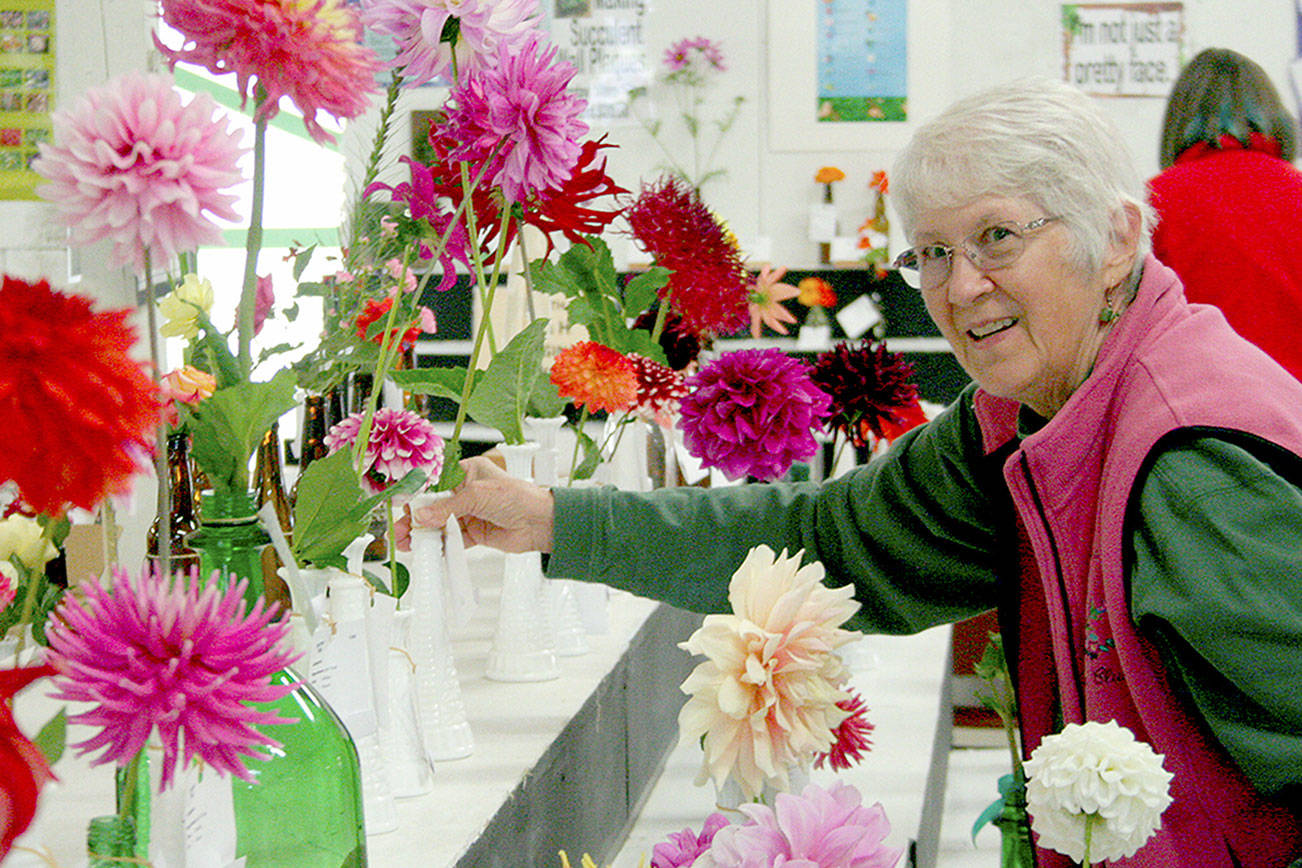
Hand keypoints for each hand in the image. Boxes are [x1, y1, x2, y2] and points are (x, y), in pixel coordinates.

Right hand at [398, 456, 554, 553]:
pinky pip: (451, 539)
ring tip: (407, 543)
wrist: (541, 523)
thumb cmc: (518, 497)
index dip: (417, 495)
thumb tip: (422, 516)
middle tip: (400, 530)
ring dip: (424, 534)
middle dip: (416, 518)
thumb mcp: (478, 495)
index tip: (401, 506)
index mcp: (466, 473)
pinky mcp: (474, 532)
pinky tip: (427, 550)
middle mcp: (466, 492)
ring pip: (440, 524)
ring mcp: (469, 513)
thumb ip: (448, 508)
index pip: (434, 483)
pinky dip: (439, 545)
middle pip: (433, 506)